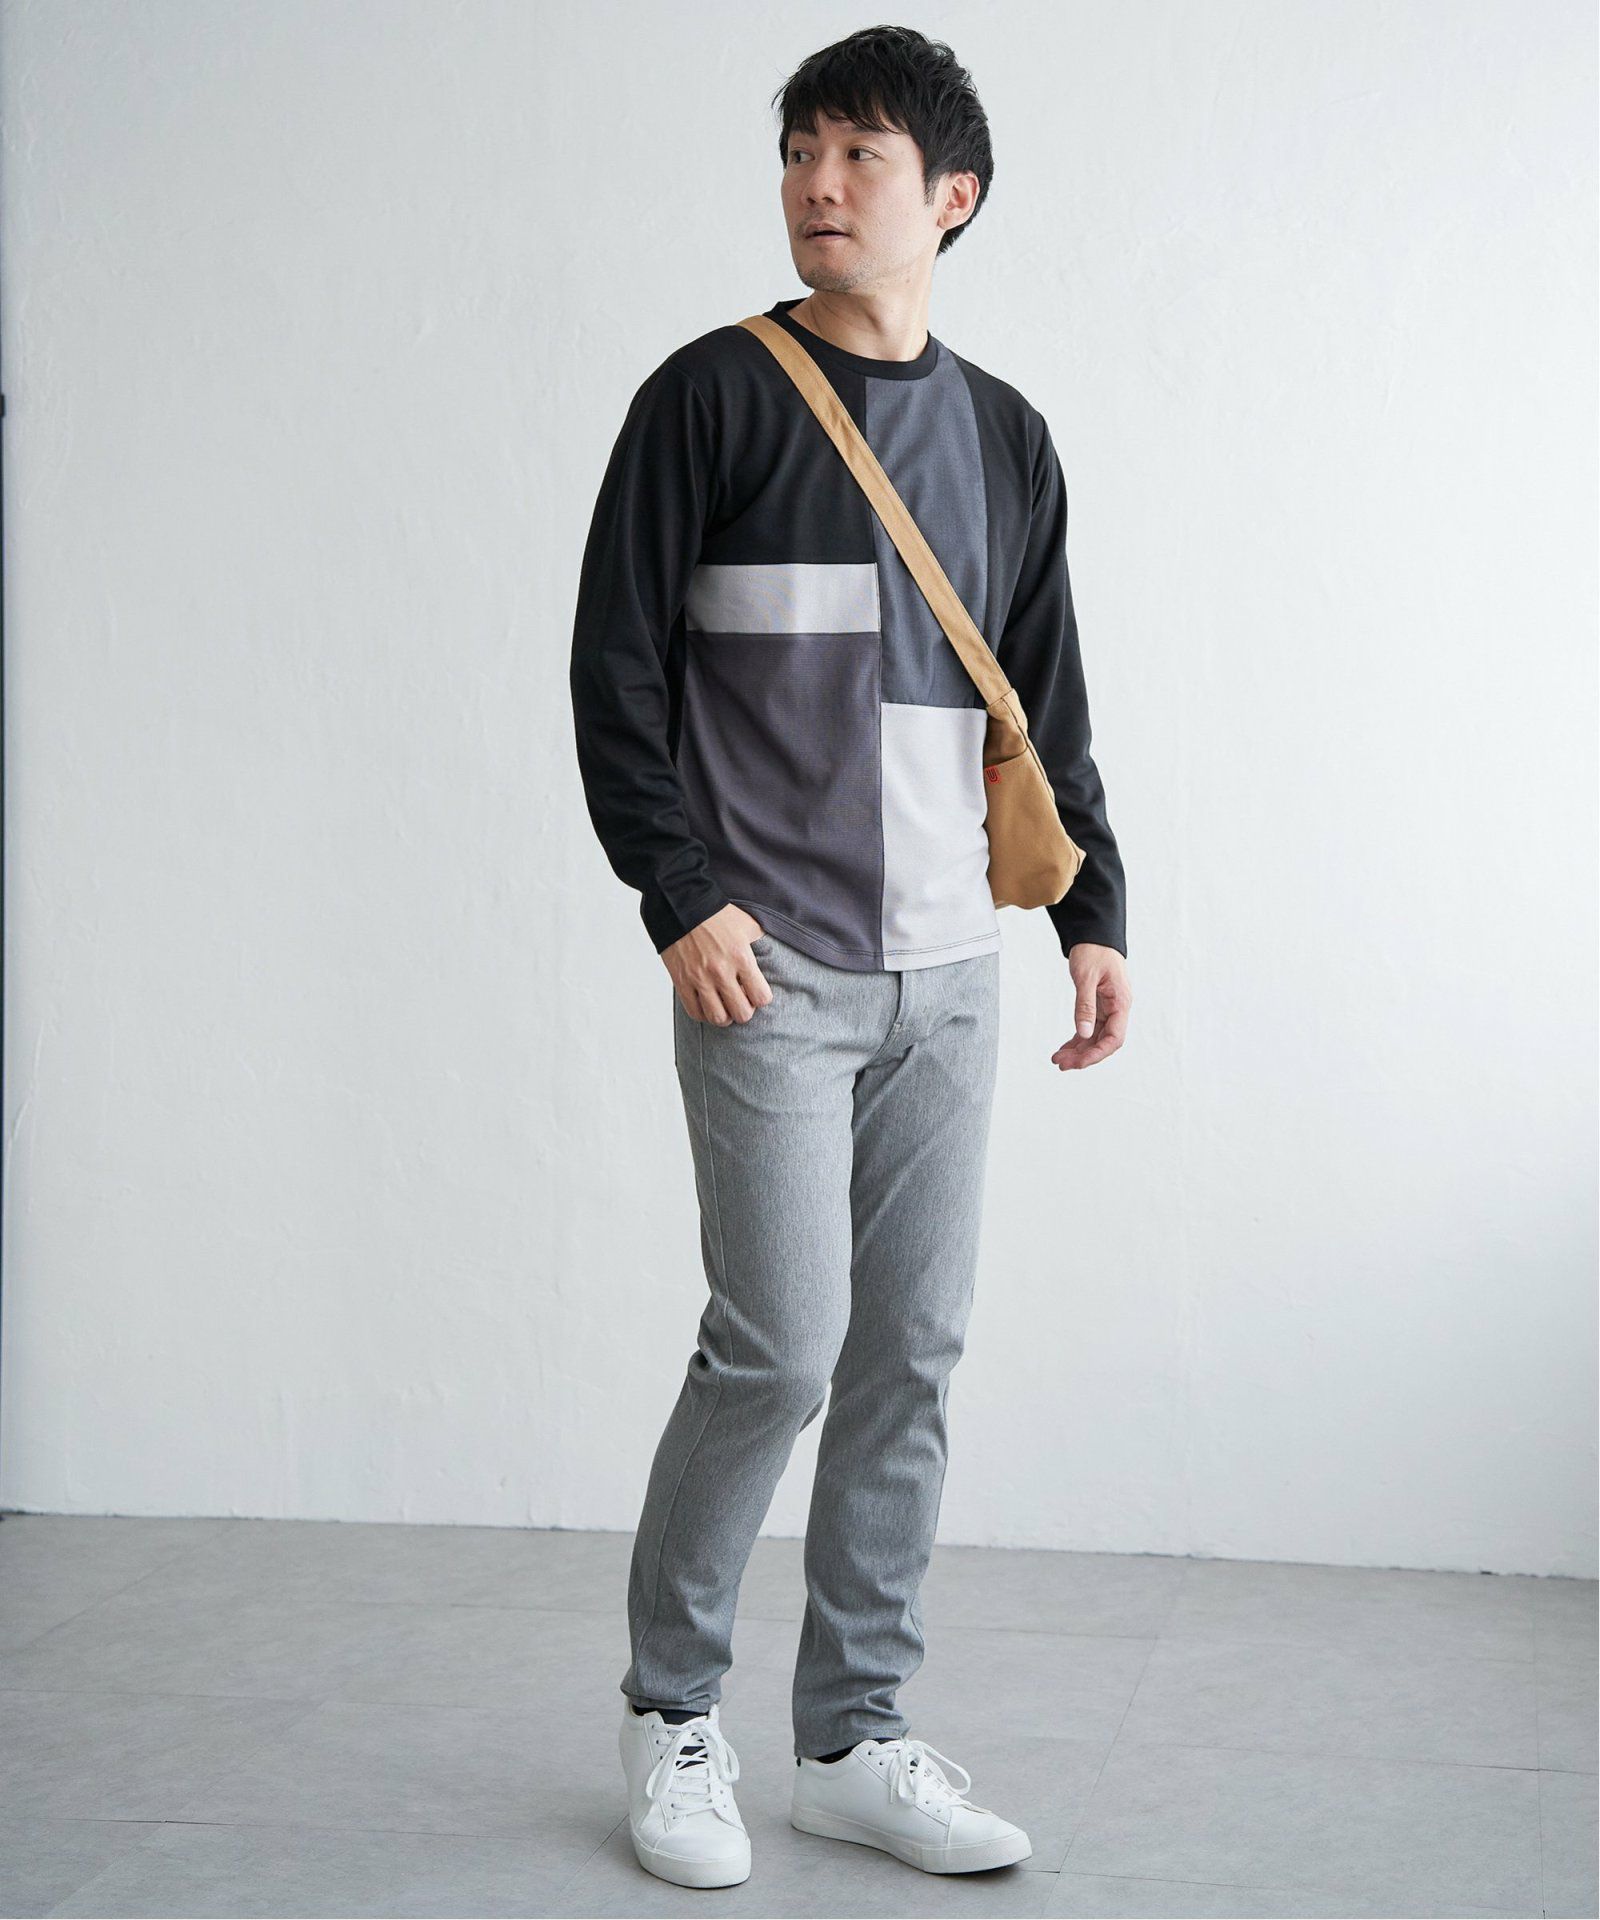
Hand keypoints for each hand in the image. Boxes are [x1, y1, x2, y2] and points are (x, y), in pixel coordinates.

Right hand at [663, 906, 773, 1025]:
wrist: (681, 907)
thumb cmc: (716, 915)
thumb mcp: (748, 924)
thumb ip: (762, 941)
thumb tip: (778, 950)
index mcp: (741, 957)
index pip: (761, 997)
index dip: (761, 998)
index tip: (756, 991)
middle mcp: (721, 971)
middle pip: (742, 1013)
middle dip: (745, 1010)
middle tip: (741, 1001)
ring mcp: (700, 978)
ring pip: (718, 1018)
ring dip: (725, 1016)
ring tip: (724, 1007)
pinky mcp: (682, 982)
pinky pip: (695, 1012)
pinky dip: (704, 1014)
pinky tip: (708, 1005)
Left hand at [1051, 943, 1129, 1070]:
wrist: (1094, 934)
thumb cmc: (1094, 950)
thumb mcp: (1087, 977)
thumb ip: (1085, 1006)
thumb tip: (1083, 1033)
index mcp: (1121, 1002)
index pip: (1114, 1038)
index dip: (1097, 1054)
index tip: (1079, 1063)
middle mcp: (1117, 1008)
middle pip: (1103, 1041)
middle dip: (1084, 1055)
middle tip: (1061, 1063)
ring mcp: (1108, 1008)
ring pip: (1095, 1037)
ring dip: (1078, 1050)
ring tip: (1059, 1059)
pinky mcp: (1098, 1005)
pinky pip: (1089, 1027)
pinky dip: (1077, 1038)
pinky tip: (1065, 1047)